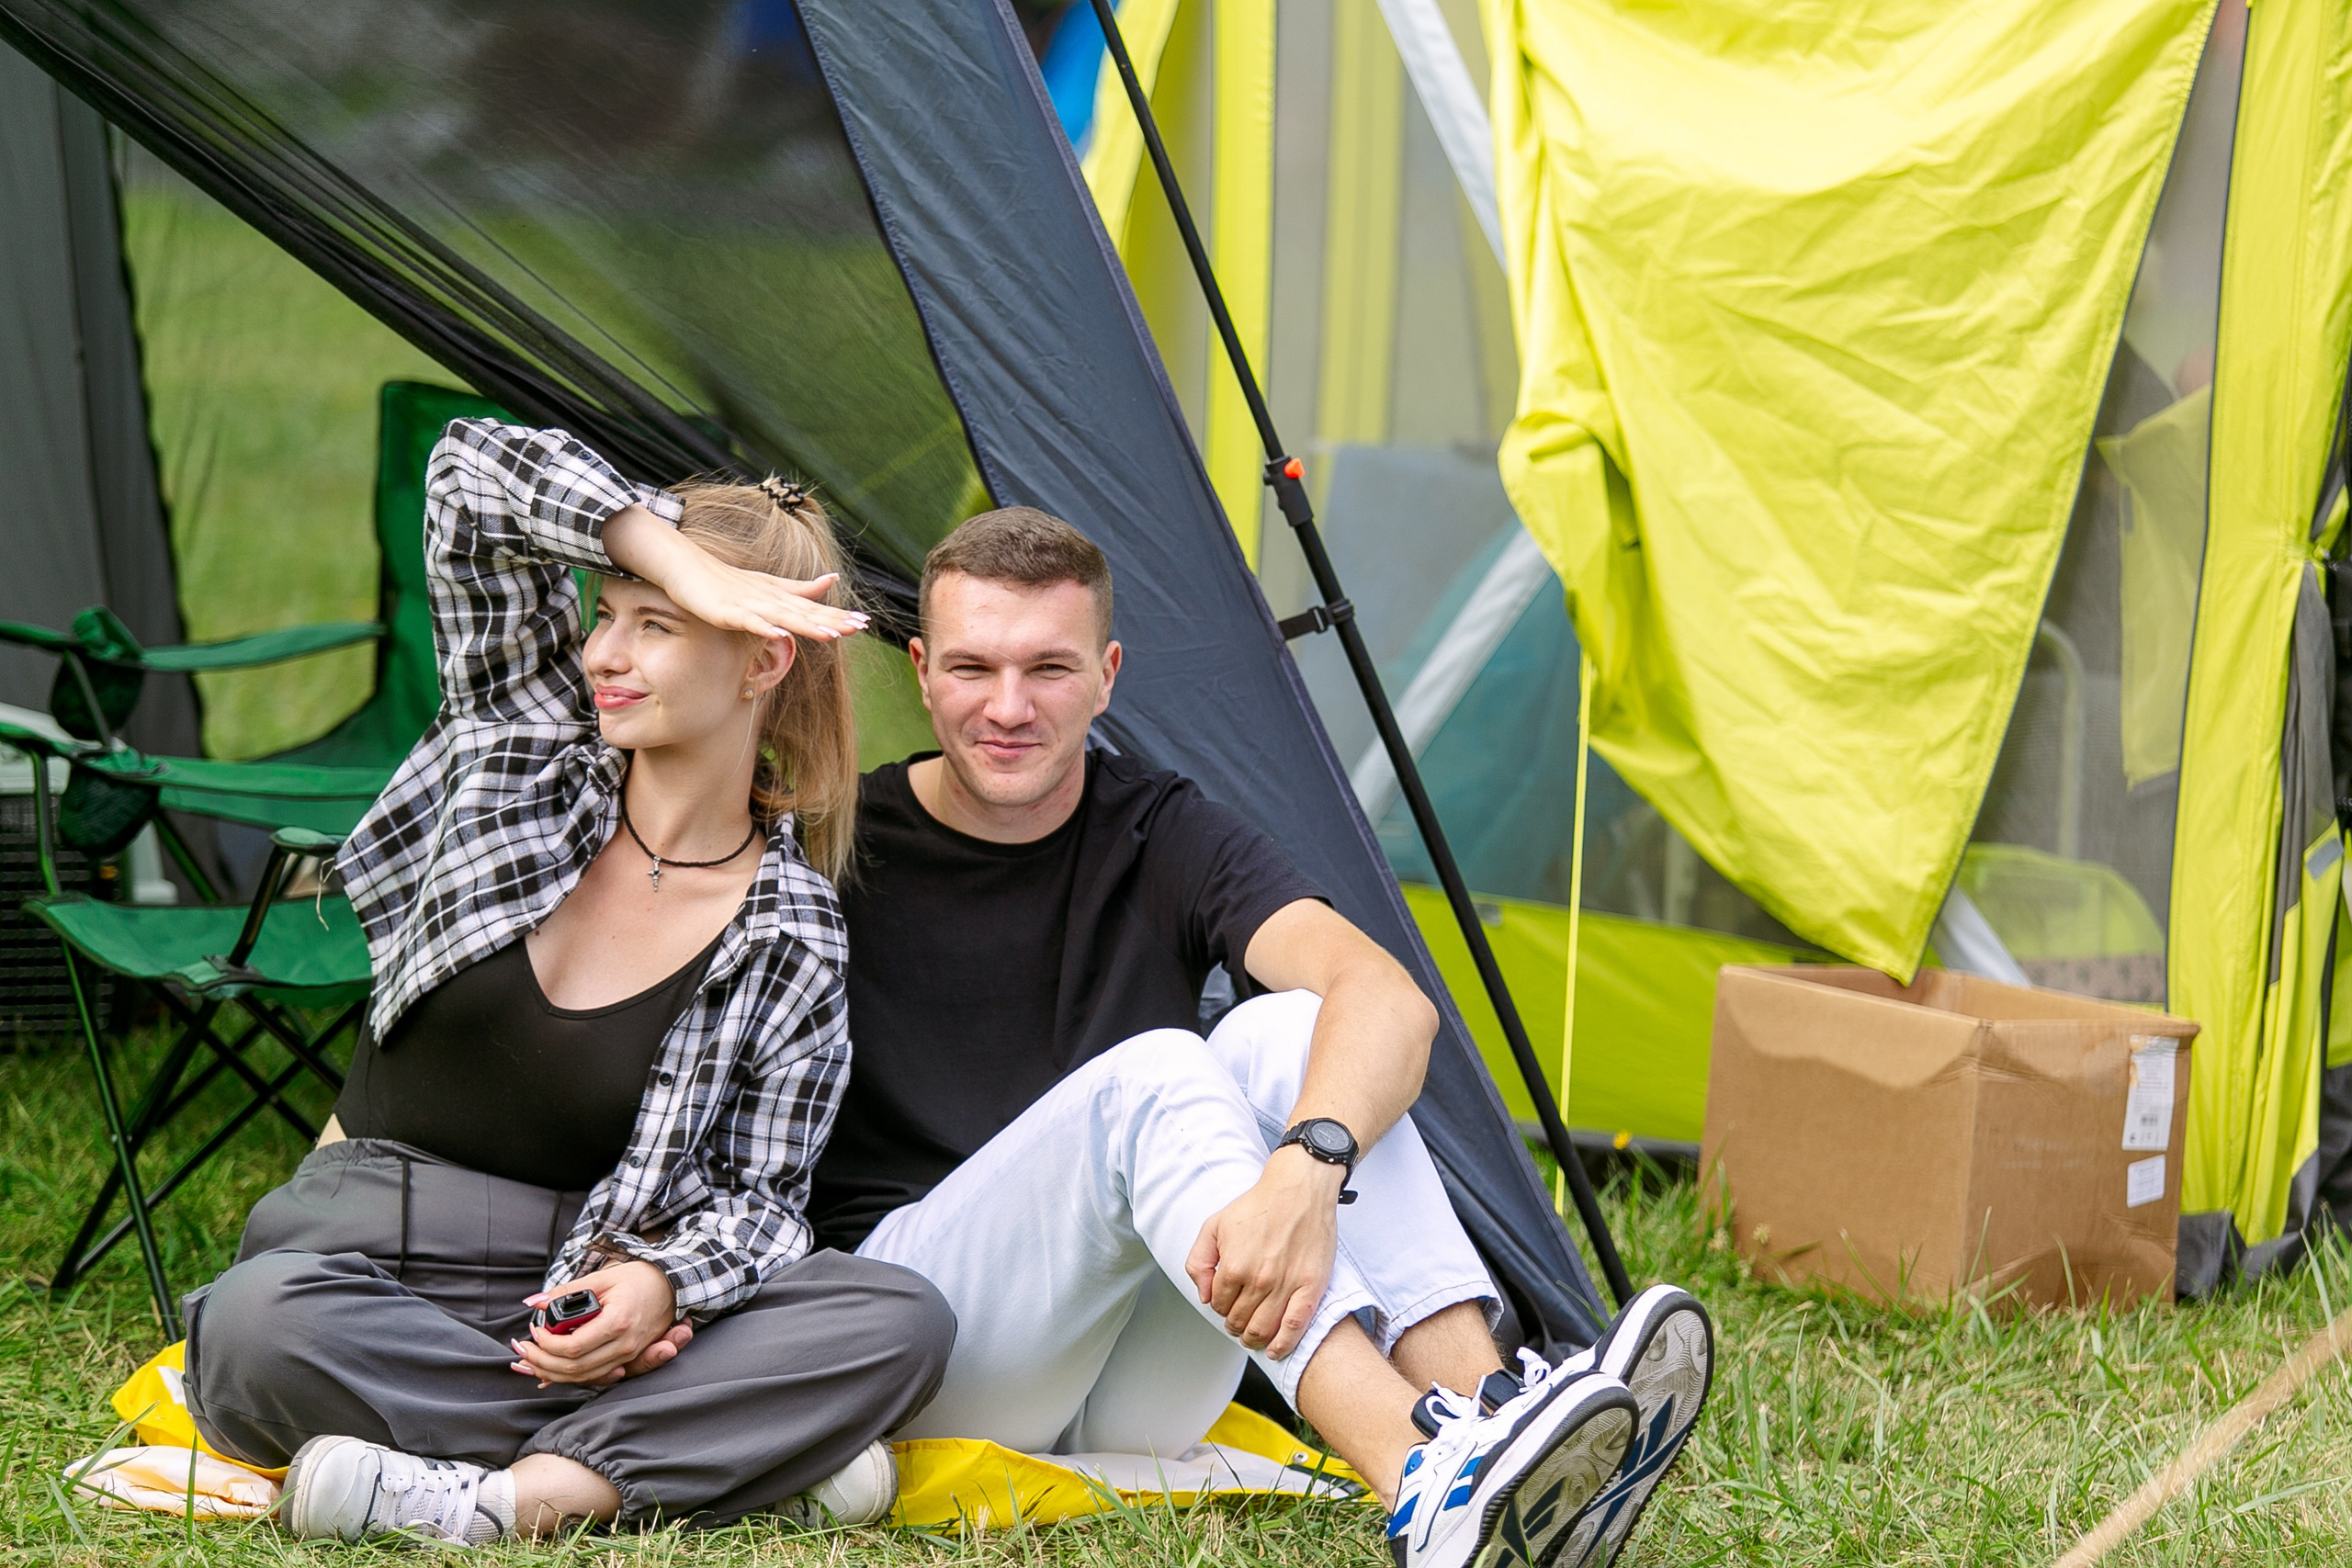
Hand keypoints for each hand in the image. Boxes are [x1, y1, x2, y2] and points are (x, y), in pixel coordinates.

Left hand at [510, 1260, 682, 1386]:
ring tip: (533, 1360)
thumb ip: (567, 1292)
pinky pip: (595, 1375)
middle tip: (526, 1349)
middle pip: (575, 1368)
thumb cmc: (639, 1278)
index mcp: (617, 1322)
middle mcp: (625, 1345)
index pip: (573, 1347)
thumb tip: (535, 1302)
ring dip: (553, 1373)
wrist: (672, 1287)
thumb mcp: (602, 1278)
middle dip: (543, 1363)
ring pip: (584, 1377)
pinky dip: (571, 1376)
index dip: (547, 1345)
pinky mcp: (628, 1359)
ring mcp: (628, 1355)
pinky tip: (552, 1370)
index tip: (535, 1331)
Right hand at [603, 503, 867, 644]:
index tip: (865, 623)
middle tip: (860, 626)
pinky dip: (764, 627)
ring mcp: (748, 604)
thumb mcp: (769, 587)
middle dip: (832, 620)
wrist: (686, 567)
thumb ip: (801, 587)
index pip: (813, 607)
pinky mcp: (727, 611)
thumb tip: (832, 578)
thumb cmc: (727, 581)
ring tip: (831, 635)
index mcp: (779, 596)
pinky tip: (779, 634)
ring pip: (782, 616)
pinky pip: (749, 621)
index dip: (838, 615)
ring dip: (806, 625)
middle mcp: (769, 598)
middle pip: (805, 611)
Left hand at [1184, 1146, 1344, 1358]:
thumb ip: (1198, 1262)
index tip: (1226, 1302)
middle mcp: (1258, 1280)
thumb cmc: (1258, 1205)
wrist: (1298, 1189)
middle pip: (1239, 1322)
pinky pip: (1296, 1326)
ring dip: (1253, 1338)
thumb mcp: (1213, 1226)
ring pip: (1263, 1330)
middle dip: (1235, 1325)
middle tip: (1239, 1321)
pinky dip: (1284, 1344)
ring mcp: (1286, 1285)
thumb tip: (1203, 1296)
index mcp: (1233, 1267)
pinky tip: (1276, 1350)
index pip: (1218, 1305)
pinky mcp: (1311, 1287)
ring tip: (1253, 1336)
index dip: (1219, 1306)